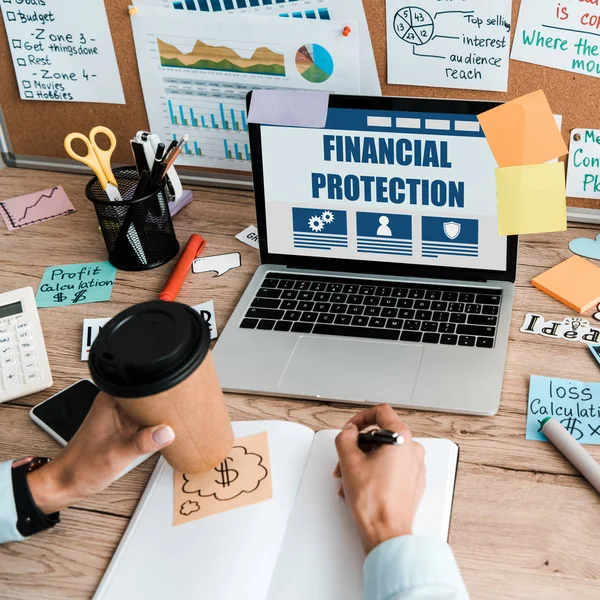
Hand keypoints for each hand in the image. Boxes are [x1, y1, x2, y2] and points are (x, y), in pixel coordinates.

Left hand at [27, 392, 174, 514]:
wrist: (66, 482)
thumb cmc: (81, 467)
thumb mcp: (117, 455)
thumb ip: (143, 443)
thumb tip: (167, 432)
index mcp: (111, 400)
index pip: (145, 387)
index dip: (163, 394)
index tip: (178, 404)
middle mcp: (115, 403)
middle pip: (150, 397)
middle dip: (164, 408)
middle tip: (176, 420)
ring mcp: (119, 414)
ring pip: (149, 409)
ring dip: (158, 418)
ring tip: (168, 428)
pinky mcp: (123, 425)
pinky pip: (145, 420)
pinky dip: (153, 427)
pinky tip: (159, 435)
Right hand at [334, 405, 425, 553]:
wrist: (386, 533)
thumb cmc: (374, 502)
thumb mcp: (349, 460)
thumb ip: (345, 437)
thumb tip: (349, 432)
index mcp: (401, 438)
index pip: (381, 412)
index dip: (361, 417)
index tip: (351, 428)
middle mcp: (413, 450)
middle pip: (380, 436)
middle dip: (358, 447)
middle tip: (344, 459)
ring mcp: (415, 467)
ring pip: (384, 453)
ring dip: (363, 462)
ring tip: (348, 478)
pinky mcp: (413, 482)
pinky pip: (392, 468)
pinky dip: (375, 472)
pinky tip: (360, 486)